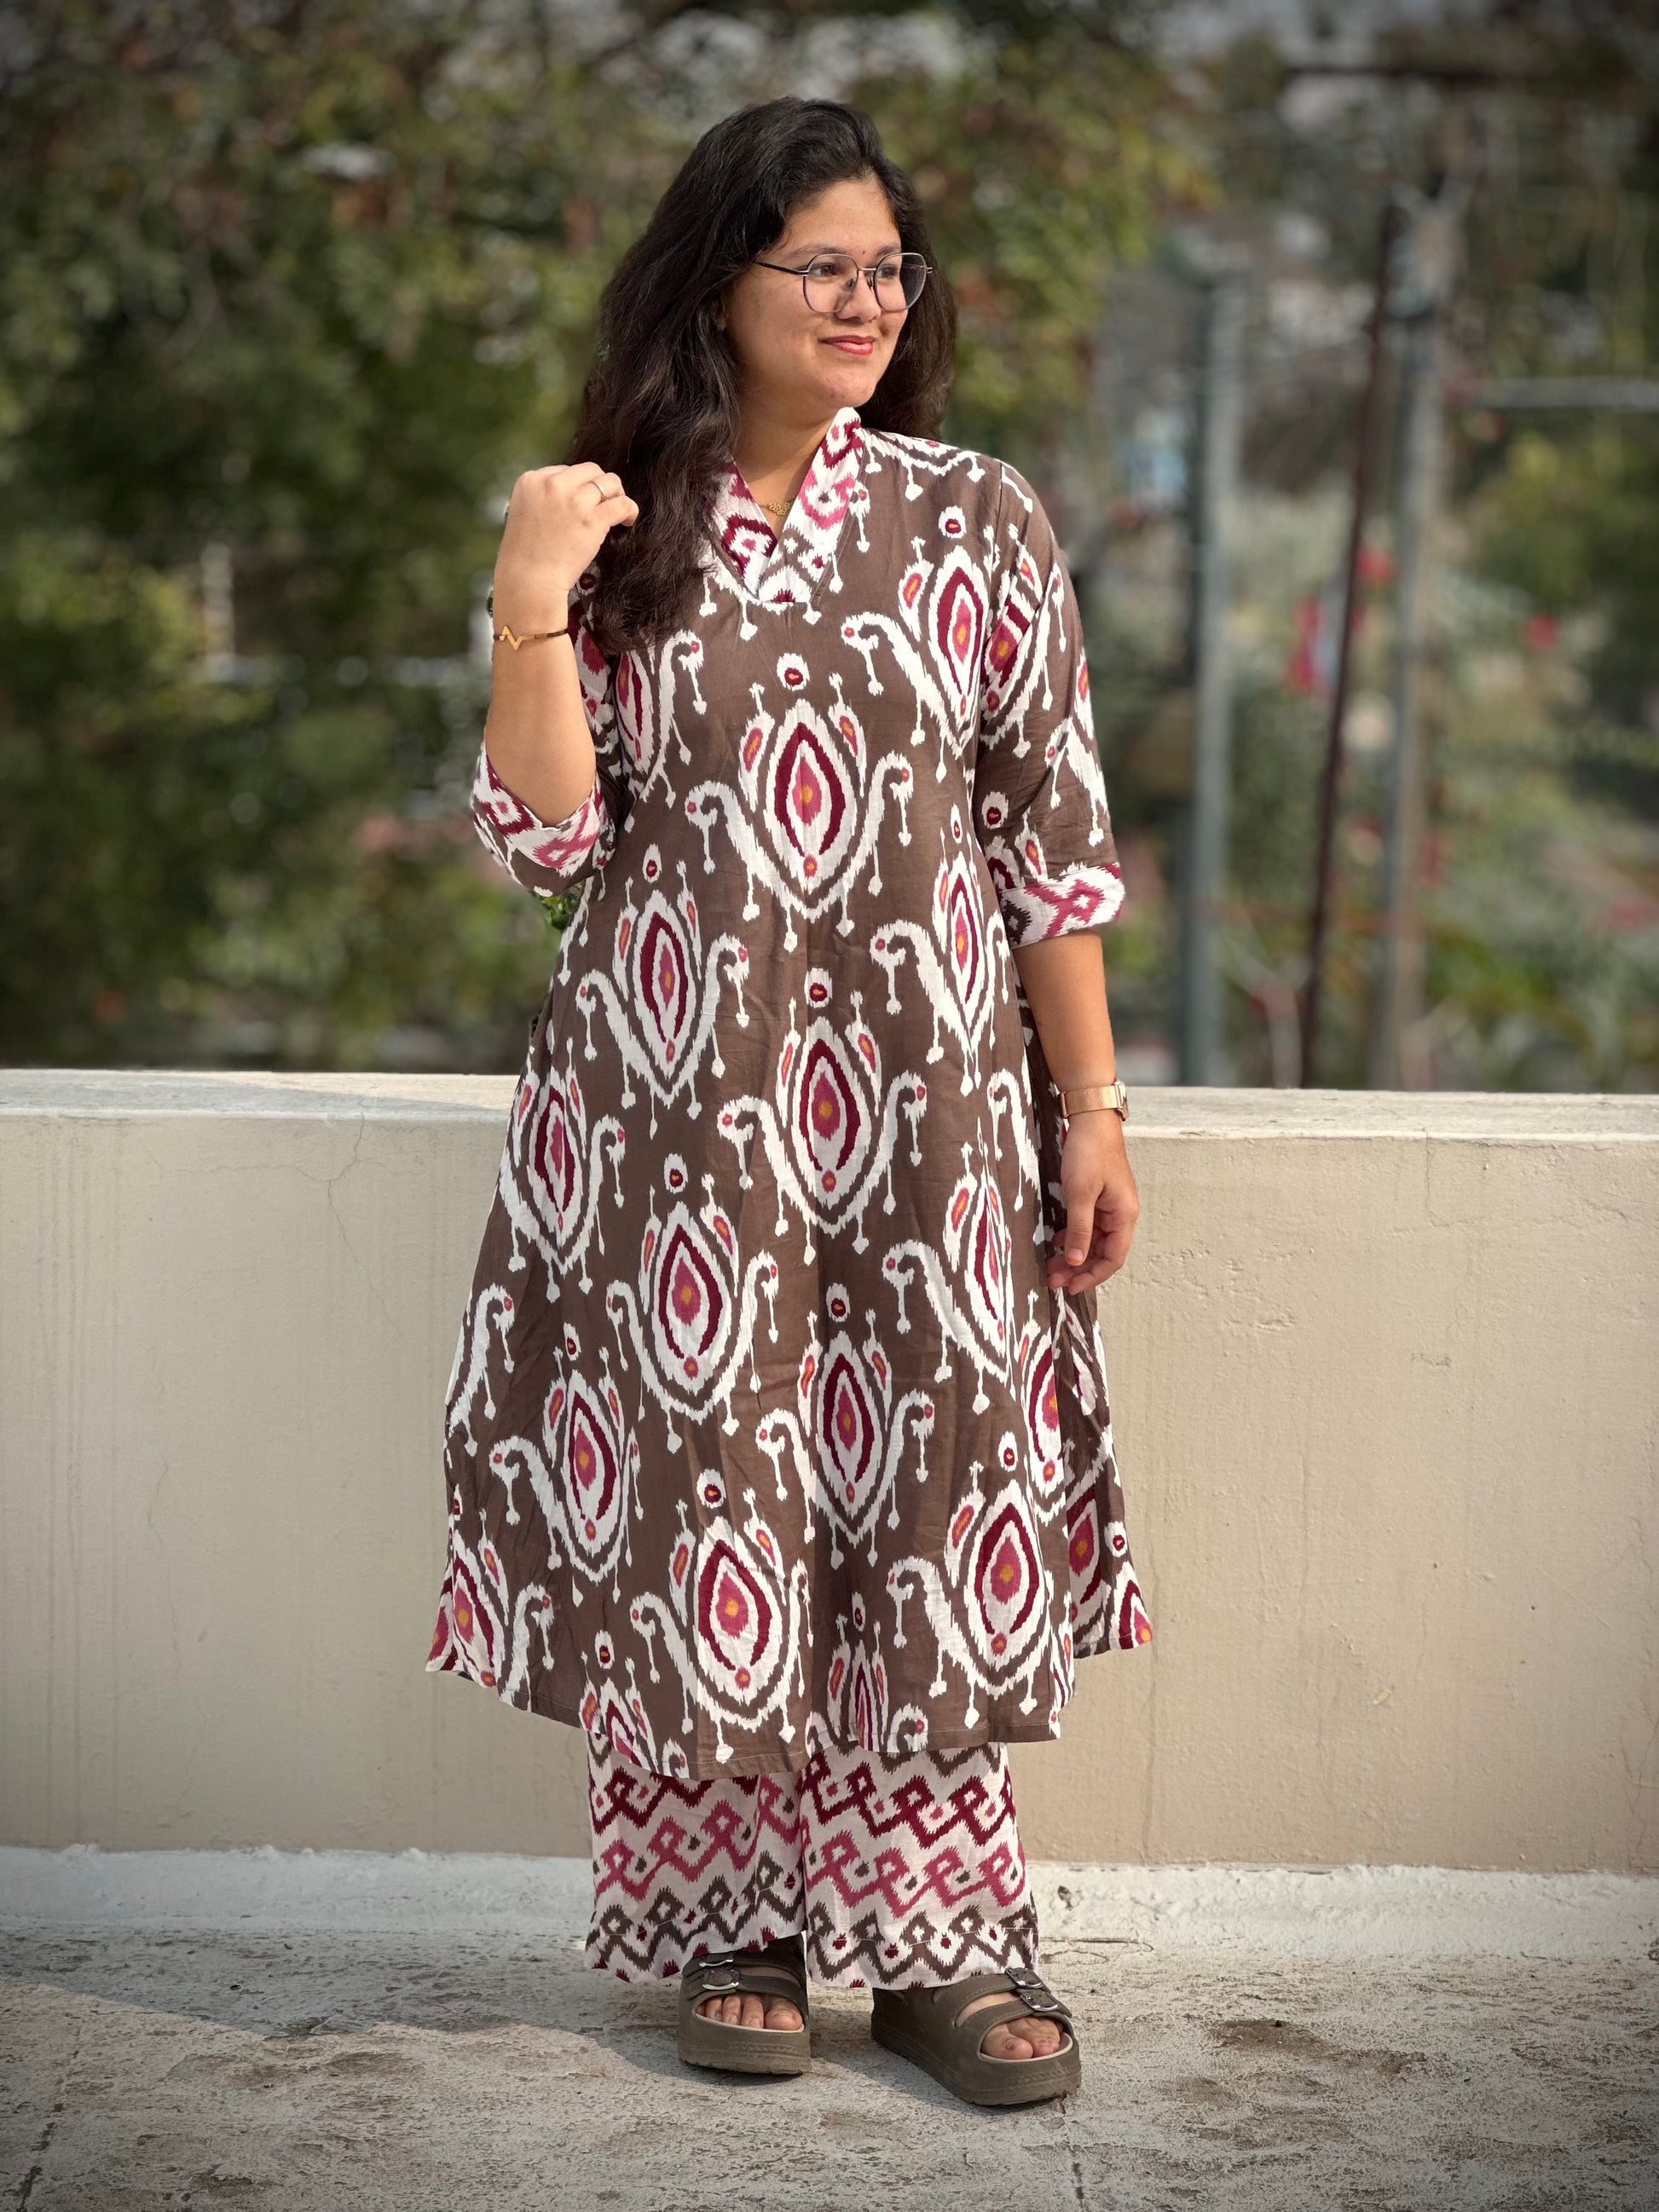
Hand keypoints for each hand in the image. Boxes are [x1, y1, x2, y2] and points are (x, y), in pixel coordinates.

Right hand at [493, 462, 638, 626]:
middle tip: (603, 502)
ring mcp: (574, 501)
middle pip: (590, 470)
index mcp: (532, 480)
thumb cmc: (523, 555)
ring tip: (617, 510)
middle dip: (599, 484)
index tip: (580, 502)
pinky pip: (622, 503)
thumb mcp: (523, 512)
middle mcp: (553, 485)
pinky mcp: (593, 520)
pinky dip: (629, 509)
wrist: (529, 581)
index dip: (577, 486)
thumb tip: (570, 493)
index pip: (565, 470)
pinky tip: (627, 519)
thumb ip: (543, 497)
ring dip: (617, 495)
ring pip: (609, 482)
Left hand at [1045, 1111, 1137, 1296]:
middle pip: (1102, 1252)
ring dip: (1074, 1254)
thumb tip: (1077, 1261)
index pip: (1112, 1258)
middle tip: (1053, 1280)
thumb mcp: (1080, 1194)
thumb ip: (1080, 1229)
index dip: (1092, 1276)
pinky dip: (1073, 1236)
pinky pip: (1087, 1226)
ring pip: (1092, 1241)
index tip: (1070, 1287)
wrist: (1091, 1120)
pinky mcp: (1097, 1198)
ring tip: (1051, 1265)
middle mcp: (1120, 1214)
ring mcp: (1109, 1206)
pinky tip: (1057, 1241)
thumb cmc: (1089, 1153)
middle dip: (1079, 1268)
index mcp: (1124, 1216)